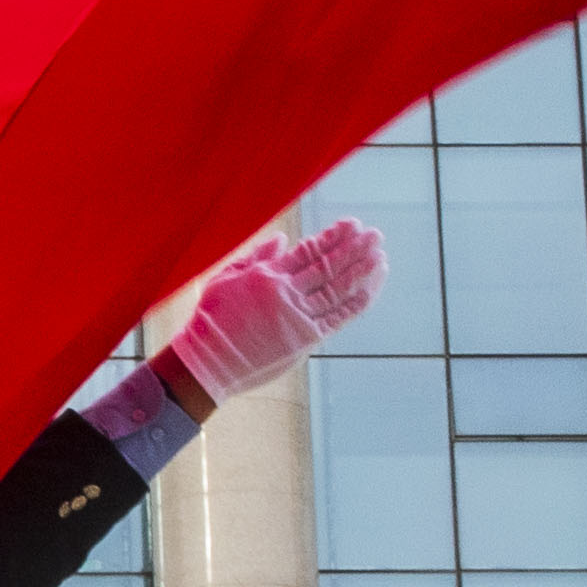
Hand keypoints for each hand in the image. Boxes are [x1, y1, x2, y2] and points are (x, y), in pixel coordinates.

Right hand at [163, 220, 385, 407]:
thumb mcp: (225, 279)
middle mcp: (286, 293)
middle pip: (328, 266)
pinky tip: (370, 290)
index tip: (353, 224)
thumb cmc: (211, 320)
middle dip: (355, 249)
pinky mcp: (303, 340)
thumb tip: (283, 239)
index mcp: (268, 275)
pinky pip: (336, 318)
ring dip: (361, 272)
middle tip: (376, 235)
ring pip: (337, 289)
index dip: (334, 236)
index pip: (309, 250)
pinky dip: (355, 304)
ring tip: (380, 257)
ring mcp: (296, 317)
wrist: (206, 362)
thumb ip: (256, 257)